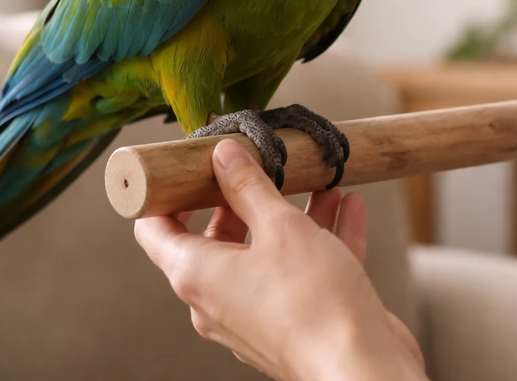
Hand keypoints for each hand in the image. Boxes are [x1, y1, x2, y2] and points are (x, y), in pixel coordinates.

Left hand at [134, 139, 425, 380]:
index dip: (163, 193)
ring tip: (316, 183)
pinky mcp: (293, 321)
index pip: (155, 230)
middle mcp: (218, 300)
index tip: (183, 167)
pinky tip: (348, 208)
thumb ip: (250, 186)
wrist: (361, 367)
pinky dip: (320, 238)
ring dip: (290, 215)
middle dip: (241, 199)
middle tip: (258, 166)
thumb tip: (224, 156)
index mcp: (198, 275)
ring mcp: (256, 313)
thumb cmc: (313, 305)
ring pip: (265, 253)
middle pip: (216, 239)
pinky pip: (300, 271)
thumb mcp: (280, 226)